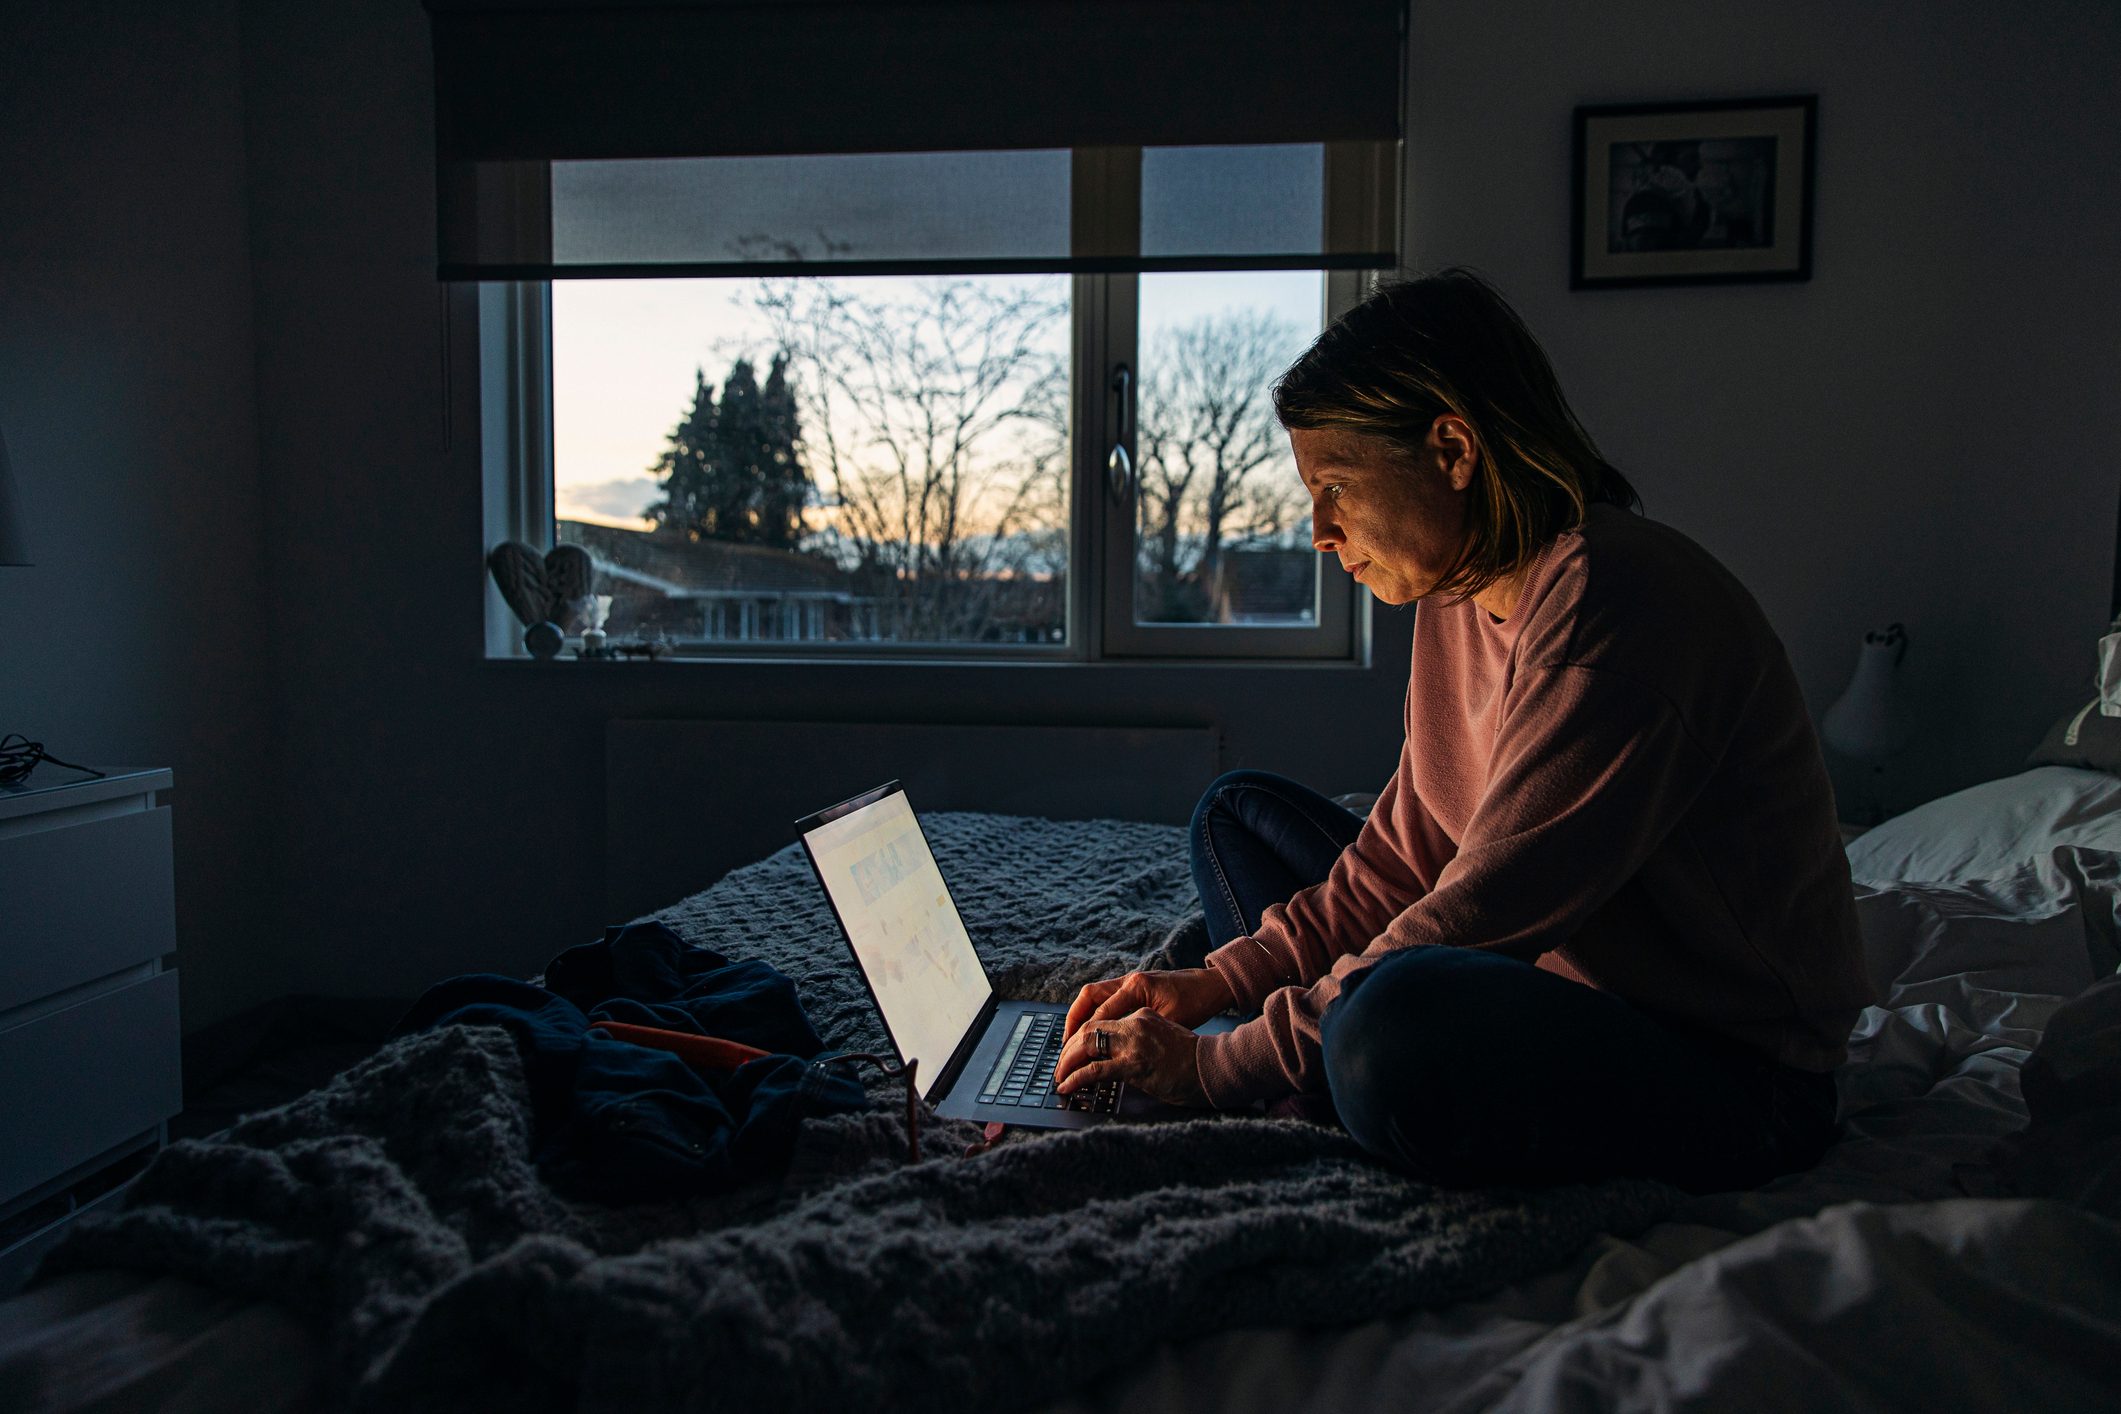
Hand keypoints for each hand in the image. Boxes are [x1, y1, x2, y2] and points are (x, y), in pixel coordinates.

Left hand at [1052, 1008, 1207, 1107]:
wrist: (1212, 1068)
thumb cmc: (1191, 1060)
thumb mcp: (1163, 1038)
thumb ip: (1139, 1040)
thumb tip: (1115, 1056)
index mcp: (1142, 1015)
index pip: (1102, 1021)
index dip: (1081, 1037)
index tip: (1072, 1051)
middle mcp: (1135, 1024)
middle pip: (1089, 1029)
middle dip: (1068, 1048)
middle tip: (1060, 1065)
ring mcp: (1134, 1043)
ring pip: (1087, 1045)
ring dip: (1067, 1062)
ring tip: (1060, 1077)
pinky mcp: (1134, 1064)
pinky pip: (1095, 1070)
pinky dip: (1076, 1078)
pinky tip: (1067, 1086)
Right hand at [1062, 967, 1233, 1042]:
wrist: (1212, 986)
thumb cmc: (1196, 1002)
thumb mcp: (1171, 1021)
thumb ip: (1143, 1031)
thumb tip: (1118, 1050)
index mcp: (1137, 986)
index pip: (1102, 1012)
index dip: (1087, 1034)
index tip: (1075, 1052)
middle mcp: (1129, 980)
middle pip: (1089, 996)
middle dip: (1073, 1020)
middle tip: (1065, 1045)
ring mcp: (1130, 982)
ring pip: (1094, 995)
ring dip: (1081, 1016)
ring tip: (1071, 1039)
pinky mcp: (1134, 988)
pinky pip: (1105, 998)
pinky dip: (1094, 1013)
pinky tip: (1092, 1031)